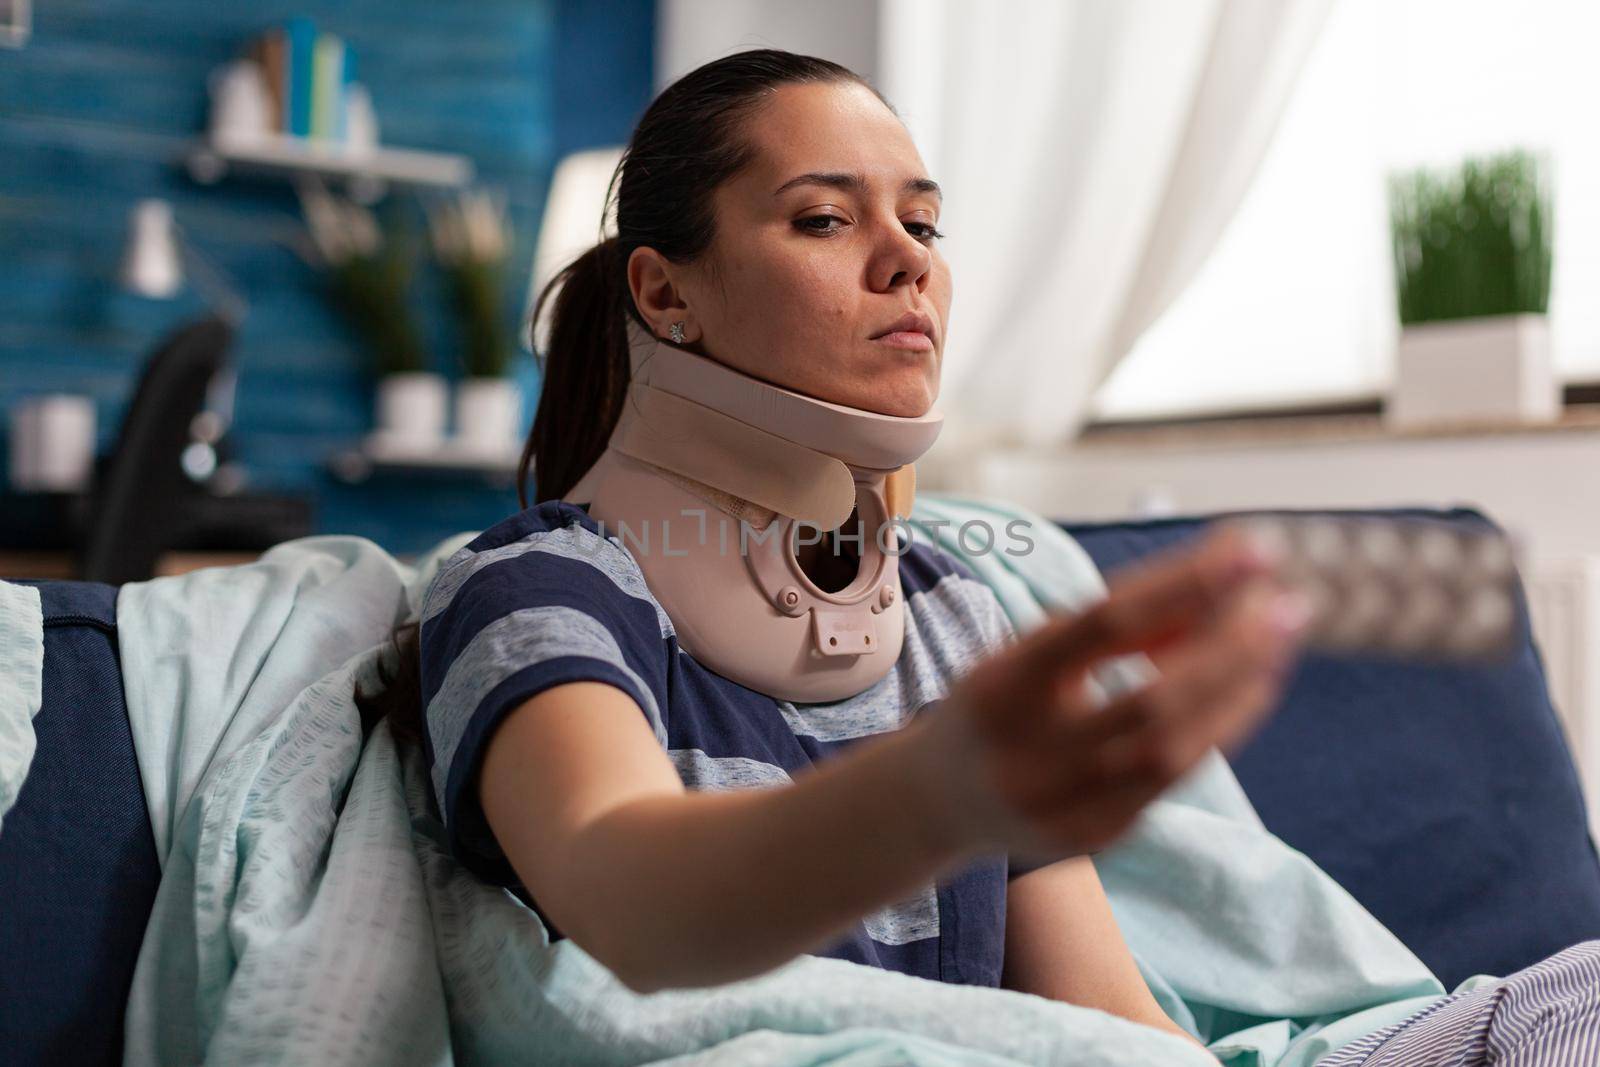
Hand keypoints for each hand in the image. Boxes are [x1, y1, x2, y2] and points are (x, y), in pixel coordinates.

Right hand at [906, 523, 1310, 860]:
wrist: (936, 801)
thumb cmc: (997, 705)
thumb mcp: (1029, 652)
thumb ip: (1115, 624)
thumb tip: (1223, 577)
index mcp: (1003, 686)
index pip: (1104, 625)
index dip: (1183, 585)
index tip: (1249, 551)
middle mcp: (1029, 753)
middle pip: (1152, 701)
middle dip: (1231, 650)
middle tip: (1286, 604)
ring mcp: (1062, 805)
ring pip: (1173, 752)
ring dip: (1238, 691)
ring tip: (1278, 641)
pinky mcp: (1096, 837)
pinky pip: (1173, 780)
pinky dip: (1217, 726)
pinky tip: (1248, 687)